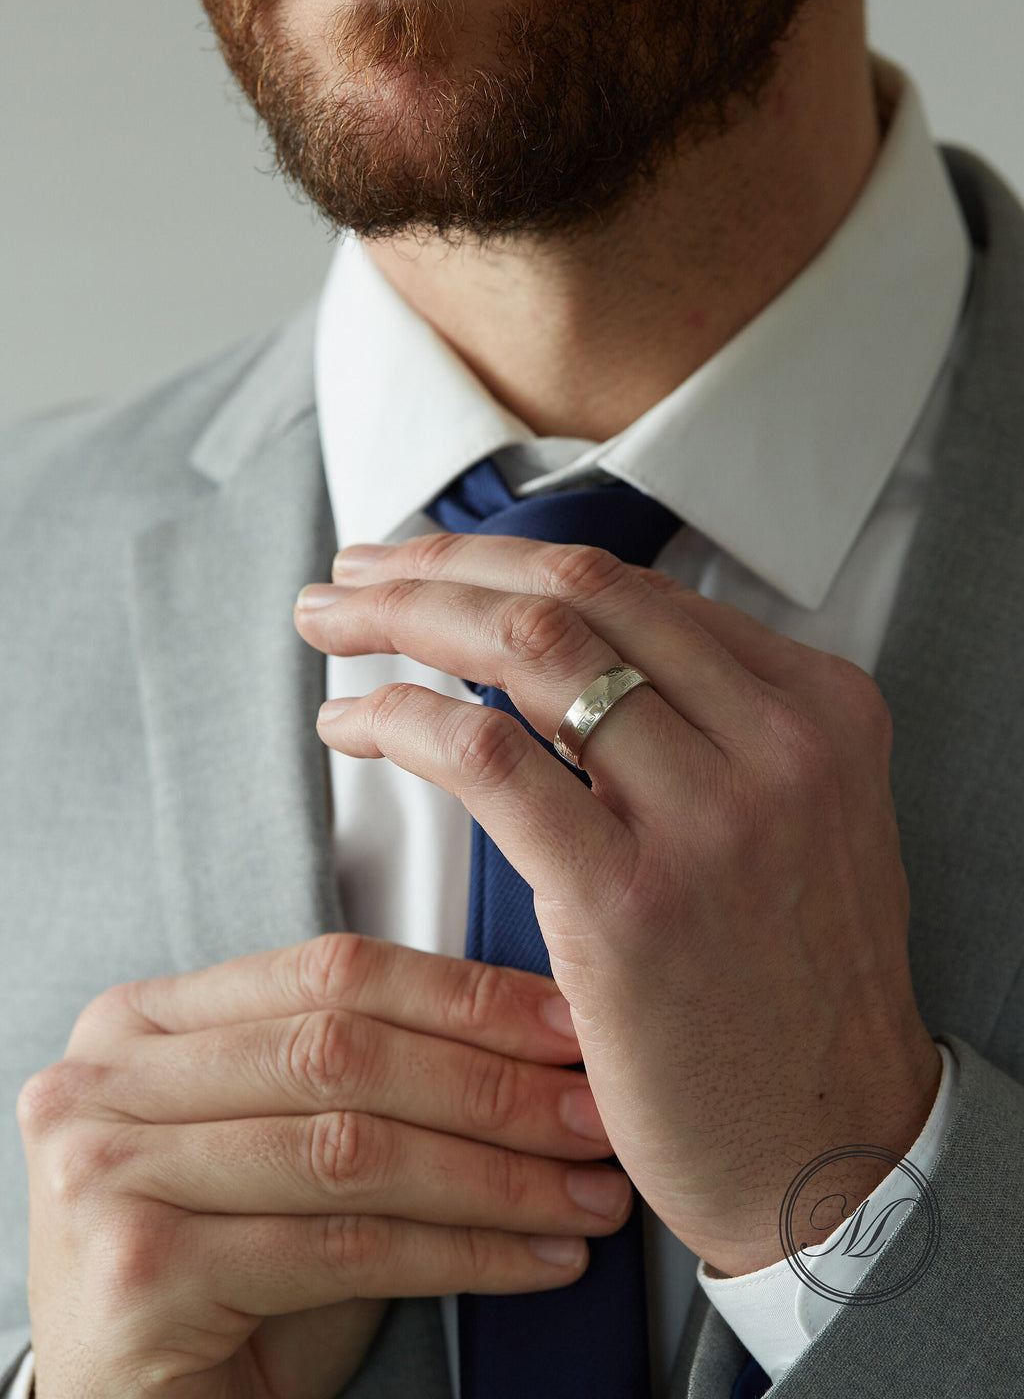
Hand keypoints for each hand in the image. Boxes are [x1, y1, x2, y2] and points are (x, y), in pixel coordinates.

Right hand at [17, 935, 629, 1398]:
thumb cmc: (212, 1281)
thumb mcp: (273, 1147)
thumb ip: (348, 1076)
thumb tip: (521, 1040)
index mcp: (140, 1024)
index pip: (329, 971)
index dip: (461, 993)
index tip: (559, 1021)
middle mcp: (105, 1082)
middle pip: (345, 1051)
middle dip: (493, 1082)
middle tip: (590, 1110)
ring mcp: (107, 1172)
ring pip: (354, 1147)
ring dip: (497, 1174)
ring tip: (582, 1190)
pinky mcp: (140, 1270)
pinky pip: (346, 1246)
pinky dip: (461, 1253)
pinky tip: (530, 1258)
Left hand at [295, 532, 943, 1275]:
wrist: (829, 1152)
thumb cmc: (787, 992)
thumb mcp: (794, 822)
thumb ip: (711, 725)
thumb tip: (563, 648)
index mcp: (820, 708)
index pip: (633, 586)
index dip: (506, 560)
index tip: (429, 563)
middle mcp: (780, 744)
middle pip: (574, 593)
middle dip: (440, 564)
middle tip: (356, 568)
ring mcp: (713, 819)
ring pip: (527, 651)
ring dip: (402, 617)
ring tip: (331, 621)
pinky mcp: (631, 903)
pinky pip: (488, 756)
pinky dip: (400, 719)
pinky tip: (353, 723)